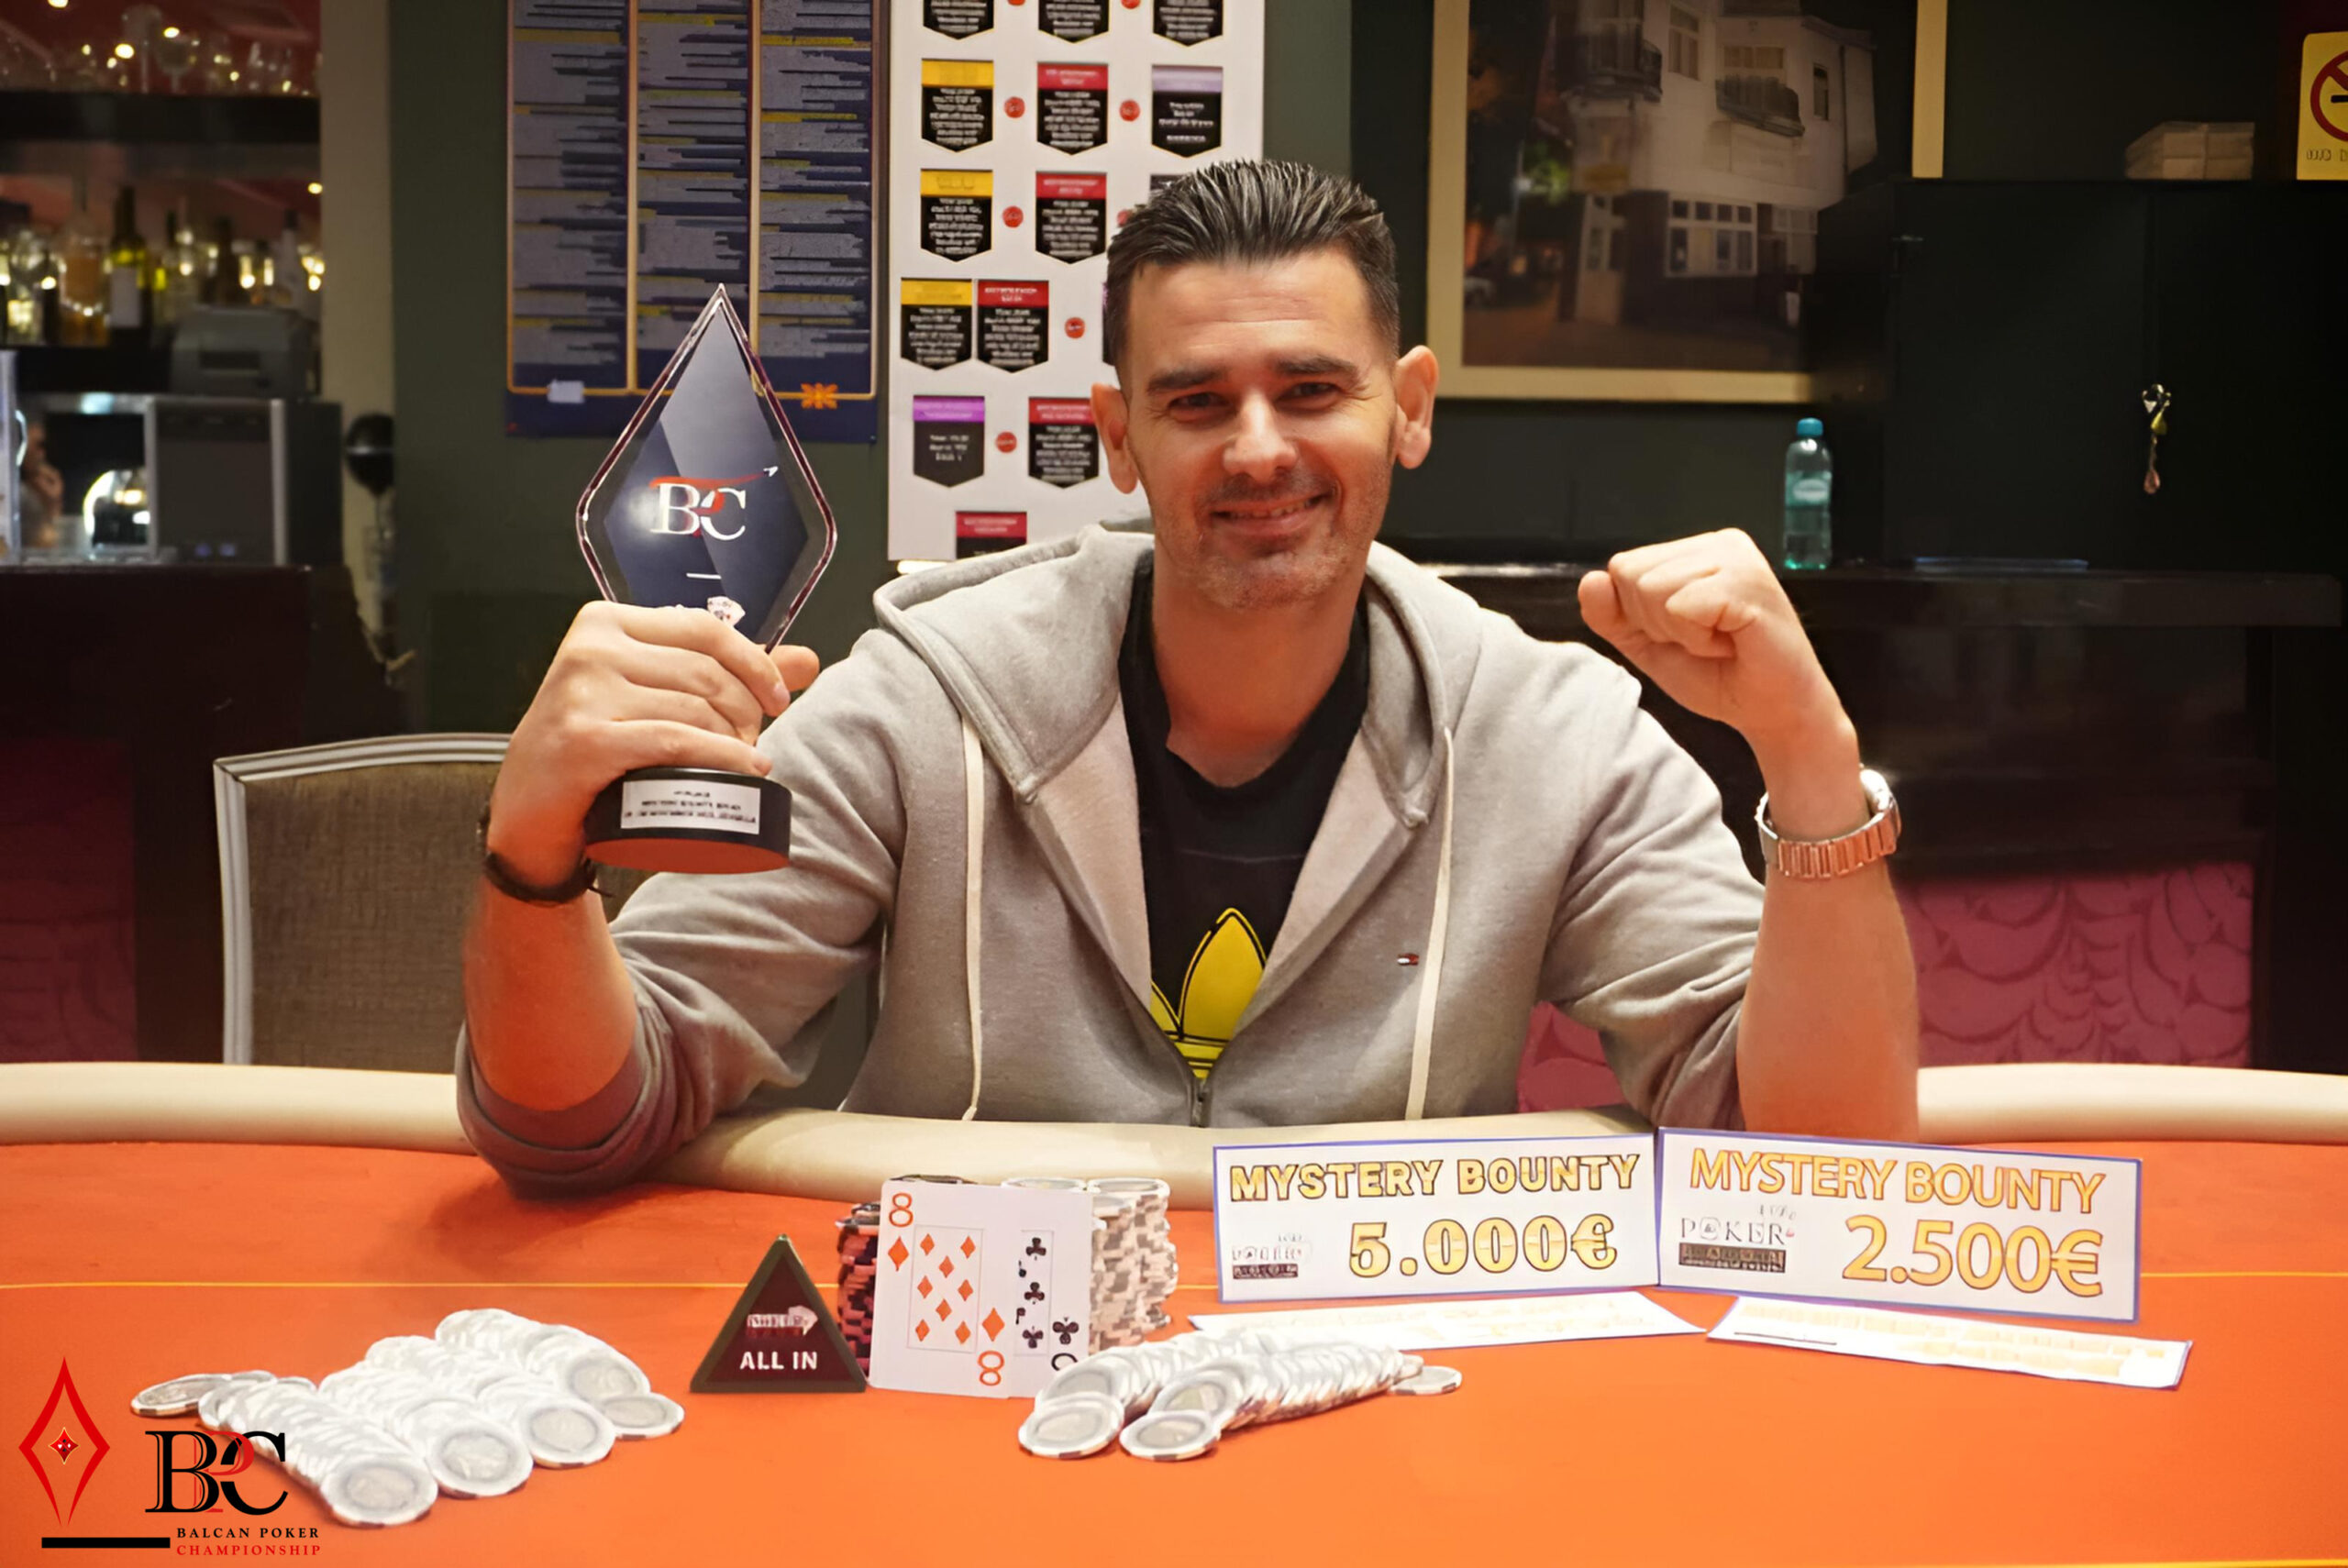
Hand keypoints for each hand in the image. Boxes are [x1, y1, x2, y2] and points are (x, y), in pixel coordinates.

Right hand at [486, 603, 820, 884]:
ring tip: (743, 762)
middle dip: (746, 710)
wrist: (530, 815)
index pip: (705, 629)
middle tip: (752, 743)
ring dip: (735, 740)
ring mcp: (582, 692)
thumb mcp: (652, 699)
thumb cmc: (594, 752)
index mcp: (605, 623)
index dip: (755, 663)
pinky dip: (720, 758)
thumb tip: (807, 660)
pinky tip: (745, 770)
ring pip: (694, 708)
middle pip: (705, 671)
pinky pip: (674, 741)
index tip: (779, 698)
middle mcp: (590, 649)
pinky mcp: (585, 739)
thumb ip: (726, 674)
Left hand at [1579, 530, 1860, 833]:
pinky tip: (1730, 642)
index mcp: (1696, 550)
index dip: (1640, 616)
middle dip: (1657, 623)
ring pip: (1652, 588)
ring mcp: (1738, 558)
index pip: (1622, 567)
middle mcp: (1720, 543)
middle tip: (1706, 640)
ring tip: (1719, 641)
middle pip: (1631, 574)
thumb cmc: (1718, 675)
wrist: (1771, 712)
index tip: (1687, 634)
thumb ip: (1612, 616)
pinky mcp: (1749, 582)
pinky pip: (1681, 605)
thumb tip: (1590, 580)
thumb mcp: (1648, 645)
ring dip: (1680, 632)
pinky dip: (1697, 638)